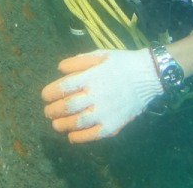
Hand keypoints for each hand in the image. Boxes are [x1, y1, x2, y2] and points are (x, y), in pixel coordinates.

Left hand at [40, 49, 163, 142]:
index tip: (45, 96)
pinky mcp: (114, 124)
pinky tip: (71, 136)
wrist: (148, 76)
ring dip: (62, 125)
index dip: (50, 93)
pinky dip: (80, 137)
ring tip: (56, 124)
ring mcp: (105, 112)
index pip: (63, 88)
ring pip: (77, 122)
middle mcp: (96, 95)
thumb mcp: (99, 54)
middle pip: (67, 106)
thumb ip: (78, 61)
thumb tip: (59, 68)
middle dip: (53, 110)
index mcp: (90, 77)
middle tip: (47, 112)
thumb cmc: (121, 63)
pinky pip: (93, 134)